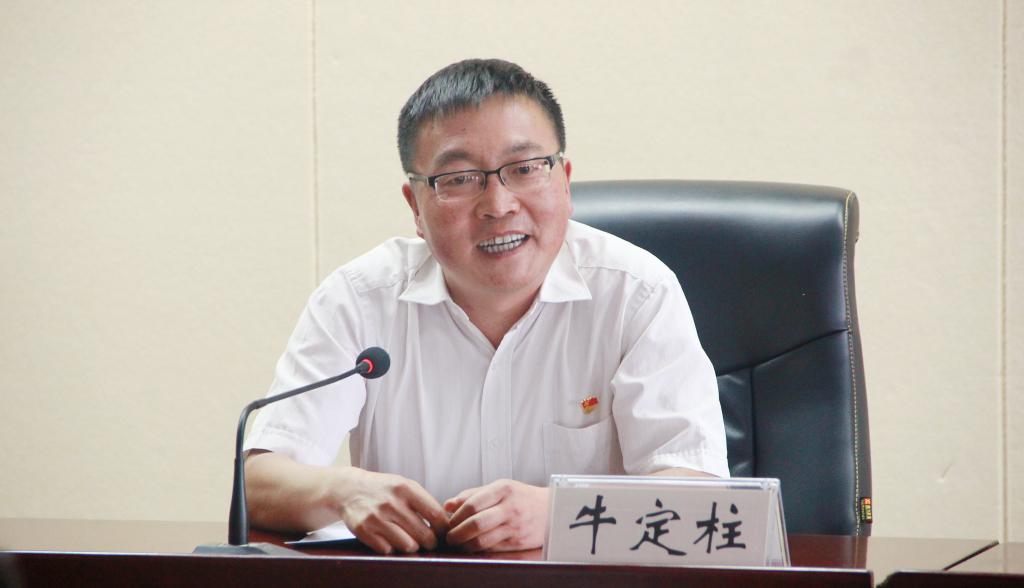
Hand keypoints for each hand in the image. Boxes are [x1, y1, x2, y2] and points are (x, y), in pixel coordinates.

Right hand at [332, 468, 448, 553]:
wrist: (349, 489)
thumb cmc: (384, 489)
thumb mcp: (405, 485)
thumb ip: (424, 502)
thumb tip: (447, 524)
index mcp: (405, 488)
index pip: (435, 514)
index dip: (443, 528)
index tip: (444, 533)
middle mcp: (391, 502)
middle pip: (424, 534)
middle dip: (430, 542)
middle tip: (429, 541)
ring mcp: (376, 517)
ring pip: (408, 545)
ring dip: (411, 546)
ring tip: (409, 539)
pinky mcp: (363, 530)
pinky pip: (388, 550)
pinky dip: (392, 548)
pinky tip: (390, 539)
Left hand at [443, 479, 548, 551]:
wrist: (551, 509)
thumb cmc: (520, 497)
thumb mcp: (499, 488)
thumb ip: (472, 494)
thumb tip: (447, 505)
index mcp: (503, 489)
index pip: (472, 504)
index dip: (456, 516)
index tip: (449, 521)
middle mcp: (510, 507)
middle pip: (476, 524)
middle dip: (457, 533)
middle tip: (449, 537)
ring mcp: (515, 526)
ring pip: (483, 541)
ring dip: (465, 545)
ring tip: (459, 543)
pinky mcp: (519, 542)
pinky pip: (493, 549)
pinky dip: (479, 550)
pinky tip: (474, 546)